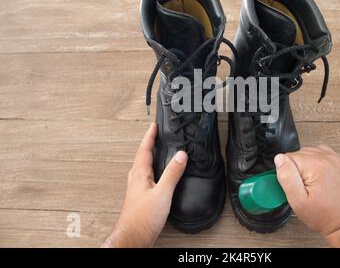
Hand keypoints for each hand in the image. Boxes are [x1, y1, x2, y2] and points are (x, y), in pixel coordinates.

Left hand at [102, 123, 187, 247]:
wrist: (133, 238)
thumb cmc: (142, 219)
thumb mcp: (162, 193)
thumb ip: (172, 173)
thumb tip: (180, 155)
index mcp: (140, 174)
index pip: (144, 149)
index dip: (150, 136)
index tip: (153, 126)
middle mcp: (136, 180)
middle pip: (142, 157)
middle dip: (148, 145)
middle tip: (154, 136)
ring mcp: (136, 190)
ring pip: (142, 168)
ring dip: (148, 158)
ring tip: (155, 153)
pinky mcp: (140, 199)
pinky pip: (145, 179)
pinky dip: (151, 172)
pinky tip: (155, 178)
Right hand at [274, 146, 339, 246]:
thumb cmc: (324, 216)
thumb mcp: (297, 201)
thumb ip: (287, 177)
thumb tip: (279, 159)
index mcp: (316, 166)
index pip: (288, 157)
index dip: (288, 173)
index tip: (295, 186)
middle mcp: (327, 159)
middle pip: (298, 154)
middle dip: (296, 169)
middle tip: (302, 187)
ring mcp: (335, 159)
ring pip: (308, 152)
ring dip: (305, 165)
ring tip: (310, 183)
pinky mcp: (339, 163)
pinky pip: (320, 153)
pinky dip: (315, 162)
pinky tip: (316, 175)